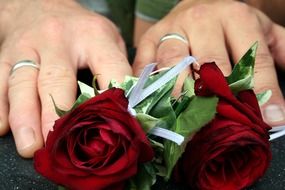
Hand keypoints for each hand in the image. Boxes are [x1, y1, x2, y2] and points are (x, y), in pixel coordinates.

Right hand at [0, 0, 130, 157]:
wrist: (41, 5)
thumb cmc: (81, 30)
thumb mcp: (109, 39)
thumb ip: (120, 67)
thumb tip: (133, 104)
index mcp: (94, 37)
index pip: (110, 70)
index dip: (114, 99)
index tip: (114, 127)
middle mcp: (58, 40)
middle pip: (57, 81)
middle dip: (57, 116)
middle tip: (58, 144)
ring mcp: (28, 47)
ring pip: (23, 84)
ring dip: (26, 119)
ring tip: (31, 147)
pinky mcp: (6, 55)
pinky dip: (0, 108)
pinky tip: (3, 129)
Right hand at [133, 0, 284, 126]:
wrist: (195, 5)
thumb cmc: (228, 23)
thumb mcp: (260, 29)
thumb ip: (278, 53)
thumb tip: (282, 102)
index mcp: (234, 17)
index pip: (251, 60)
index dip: (262, 92)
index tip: (269, 120)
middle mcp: (200, 20)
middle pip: (208, 63)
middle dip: (217, 98)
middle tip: (222, 125)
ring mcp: (170, 30)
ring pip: (173, 64)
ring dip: (180, 95)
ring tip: (187, 120)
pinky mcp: (148, 40)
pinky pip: (145, 67)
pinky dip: (149, 87)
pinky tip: (157, 106)